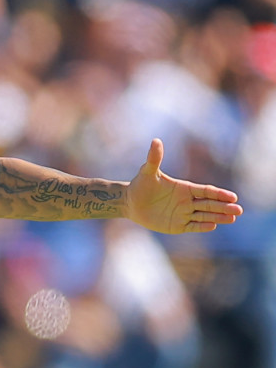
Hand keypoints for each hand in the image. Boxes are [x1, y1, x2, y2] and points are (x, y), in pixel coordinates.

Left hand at [126, 139, 242, 233]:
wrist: (130, 202)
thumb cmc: (140, 185)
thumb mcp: (147, 172)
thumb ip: (154, 158)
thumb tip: (155, 140)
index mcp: (185, 188)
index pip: (206, 191)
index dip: (219, 194)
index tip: (232, 197)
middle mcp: (188, 201)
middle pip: (210, 204)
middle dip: (224, 207)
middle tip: (238, 210)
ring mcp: (184, 214)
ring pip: (205, 215)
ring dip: (218, 217)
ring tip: (232, 218)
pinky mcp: (177, 225)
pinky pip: (192, 226)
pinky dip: (202, 226)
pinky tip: (212, 226)